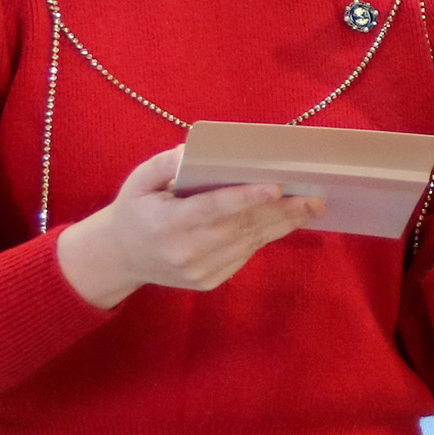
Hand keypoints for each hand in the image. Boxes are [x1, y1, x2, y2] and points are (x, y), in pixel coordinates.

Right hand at [54, 146, 325, 310]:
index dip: (246, 198)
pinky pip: (244, 255)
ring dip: (283, 224)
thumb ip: (162, 166)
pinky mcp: (209, 281)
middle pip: (242, 228)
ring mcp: (199, 270)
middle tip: (314, 197)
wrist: (119, 258)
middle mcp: (186, 251)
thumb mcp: (138, 181)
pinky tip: (286, 221)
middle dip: (282, 211)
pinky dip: (265, 236)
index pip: (213, 209)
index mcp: (167, 224)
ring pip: (249, 243)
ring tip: (311, 207)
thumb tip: (189, 153)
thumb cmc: (134, 211)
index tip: (276, 187)